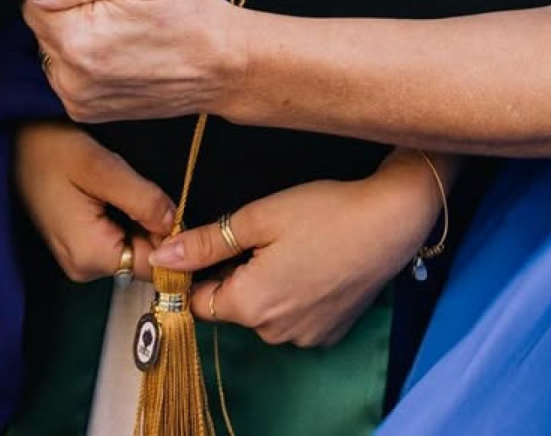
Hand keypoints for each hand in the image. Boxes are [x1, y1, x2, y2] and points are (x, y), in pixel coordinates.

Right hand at [13, 120, 174, 283]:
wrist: (11, 139)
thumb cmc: (50, 147)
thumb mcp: (101, 167)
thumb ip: (143, 200)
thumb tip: (177, 225)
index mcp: (91, 256)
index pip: (154, 266)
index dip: (173, 238)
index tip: (173, 204)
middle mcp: (83, 268)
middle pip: (142, 257)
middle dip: (153, 226)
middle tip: (143, 186)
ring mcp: (76, 260)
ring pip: (130, 247)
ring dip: (137, 220)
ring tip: (122, 185)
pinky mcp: (74, 246)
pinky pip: (113, 240)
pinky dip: (122, 219)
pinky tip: (109, 192)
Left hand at [24, 0, 239, 122]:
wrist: (223, 64)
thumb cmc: (188, 11)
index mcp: (78, 42)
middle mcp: (71, 80)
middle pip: (41, 25)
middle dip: (67, 7)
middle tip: (113, 0)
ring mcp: (78, 101)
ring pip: (50, 47)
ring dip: (73, 31)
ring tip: (117, 23)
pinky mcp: (87, 111)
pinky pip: (64, 71)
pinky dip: (81, 56)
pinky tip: (115, 45)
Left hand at [150, 154, 447, 348]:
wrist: (390, 223)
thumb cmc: (323, 213)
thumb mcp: (256, 218)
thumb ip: (206, 242)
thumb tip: (161, 256)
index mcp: (251, 306)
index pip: (199, 302)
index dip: (195, 272)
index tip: (205, 243)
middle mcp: (276, 333)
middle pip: (232, 305)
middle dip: (233, 272)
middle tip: (254, 232)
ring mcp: (306, 337)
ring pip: (263, 310)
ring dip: (262, 282)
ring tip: (286, 242)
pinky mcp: (329, 332)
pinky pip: (292, 316)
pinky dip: (291, 292)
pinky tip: (308, 260)